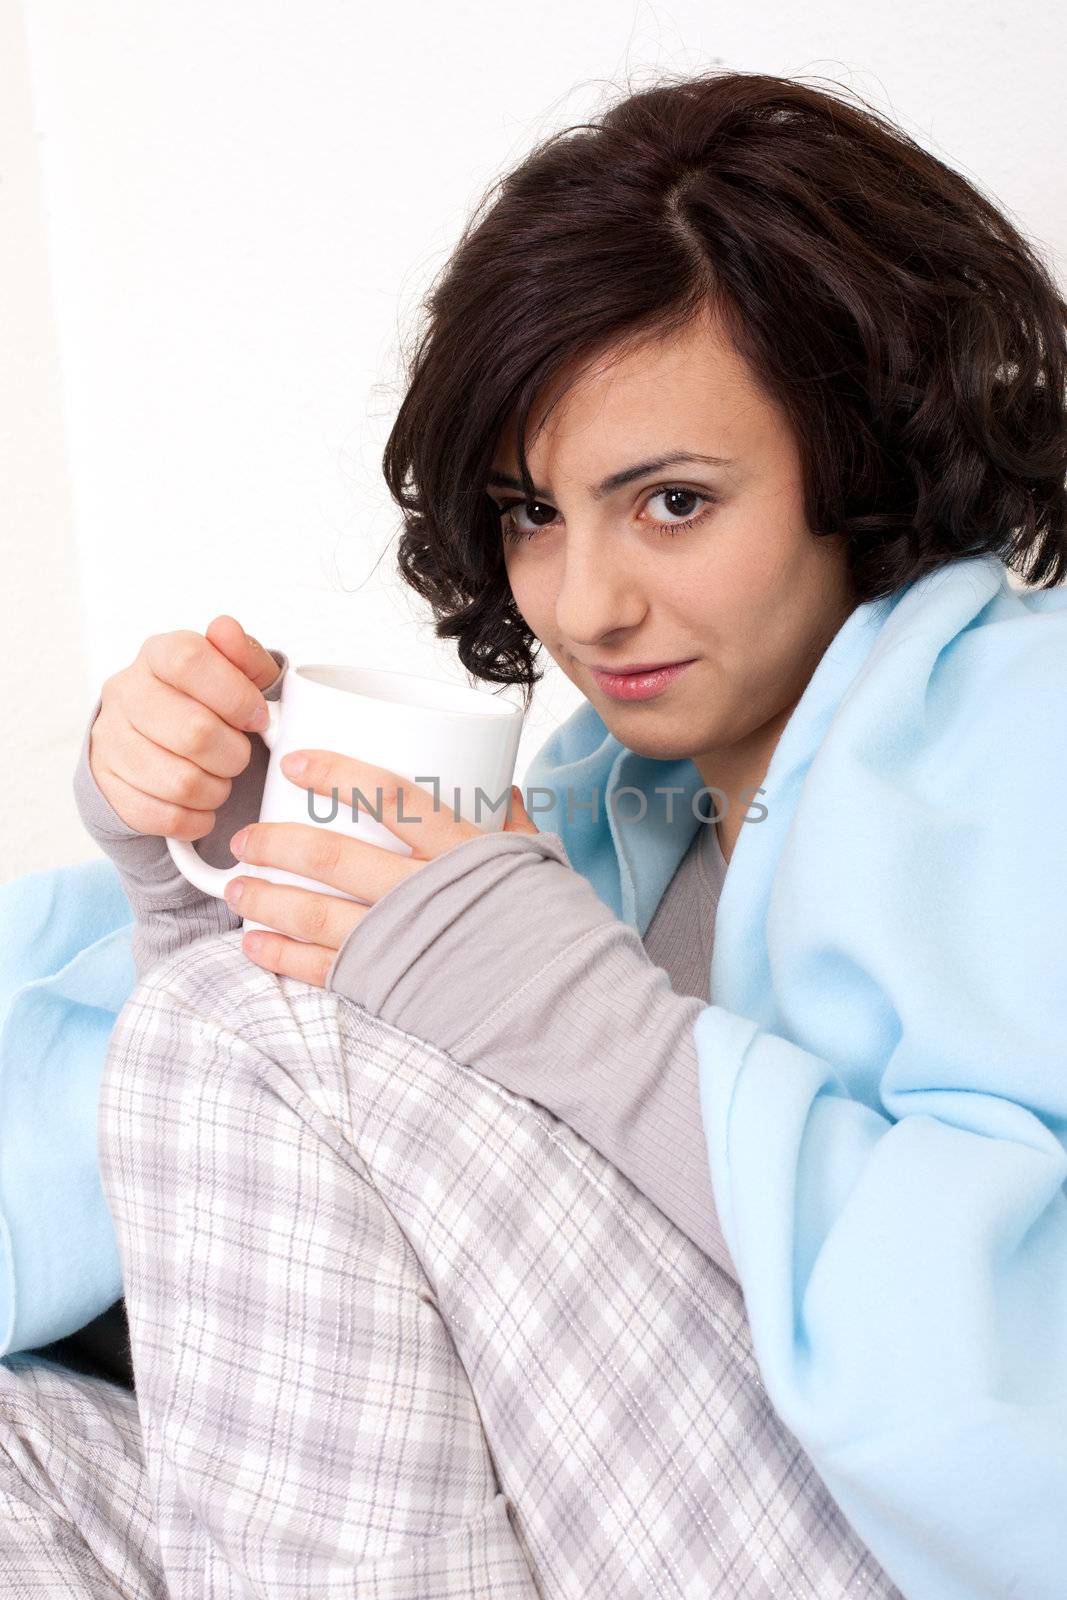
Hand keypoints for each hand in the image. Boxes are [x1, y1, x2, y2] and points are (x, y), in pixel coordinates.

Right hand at [88, 615, 278, 838]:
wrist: (155, 743)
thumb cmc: (207, 705)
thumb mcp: (237, 675)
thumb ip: (243, 655)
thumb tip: (226, 630)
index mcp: (157, 654)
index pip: (189, 659)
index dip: (235, 694)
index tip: (258, 718)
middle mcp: (125, 692)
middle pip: (194, 731)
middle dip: (235, 753)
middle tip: (239, 755)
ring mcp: (110, 740)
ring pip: (182, 782)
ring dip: (218, 789)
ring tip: (220, 779)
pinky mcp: (107, 788)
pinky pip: (165, 816)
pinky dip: (196, 817)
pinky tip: (201, 802)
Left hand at [224, 749, 539, 985]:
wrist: (568, 1011)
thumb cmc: (559, 934)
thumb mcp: (540, 865)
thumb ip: (513, 824)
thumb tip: (502, 788)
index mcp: (463, 852)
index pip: (389, 797)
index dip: (336, 773)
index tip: (296, 761)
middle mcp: (424, 893)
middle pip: (332, 856)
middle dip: (277, 843)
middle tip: (246, 838)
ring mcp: (402, 944)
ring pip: (313, 914)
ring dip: (264, 898)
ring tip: (236, 888)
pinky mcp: (389, 990)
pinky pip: (321, 971)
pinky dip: (280, 957)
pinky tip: (255, 945)